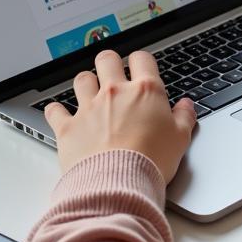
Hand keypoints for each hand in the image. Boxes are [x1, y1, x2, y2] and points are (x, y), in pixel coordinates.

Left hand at [44, 49, 196, 187]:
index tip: (142, 70)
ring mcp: (89, 108)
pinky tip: (61, 115)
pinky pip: (55, 110)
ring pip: (82, 79)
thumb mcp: (180, 139)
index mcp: (145, 91)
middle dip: (110, 64)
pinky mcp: (68, 127)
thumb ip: (183, 118)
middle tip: (113, 75)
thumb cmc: (151, 161)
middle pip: (107, 59)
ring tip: (91, 95)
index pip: (142, 58)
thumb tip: (187, 106)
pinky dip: (57, 111)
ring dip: (86, 84)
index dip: (142, 62)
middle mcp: (115, 93)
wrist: (119, 183)